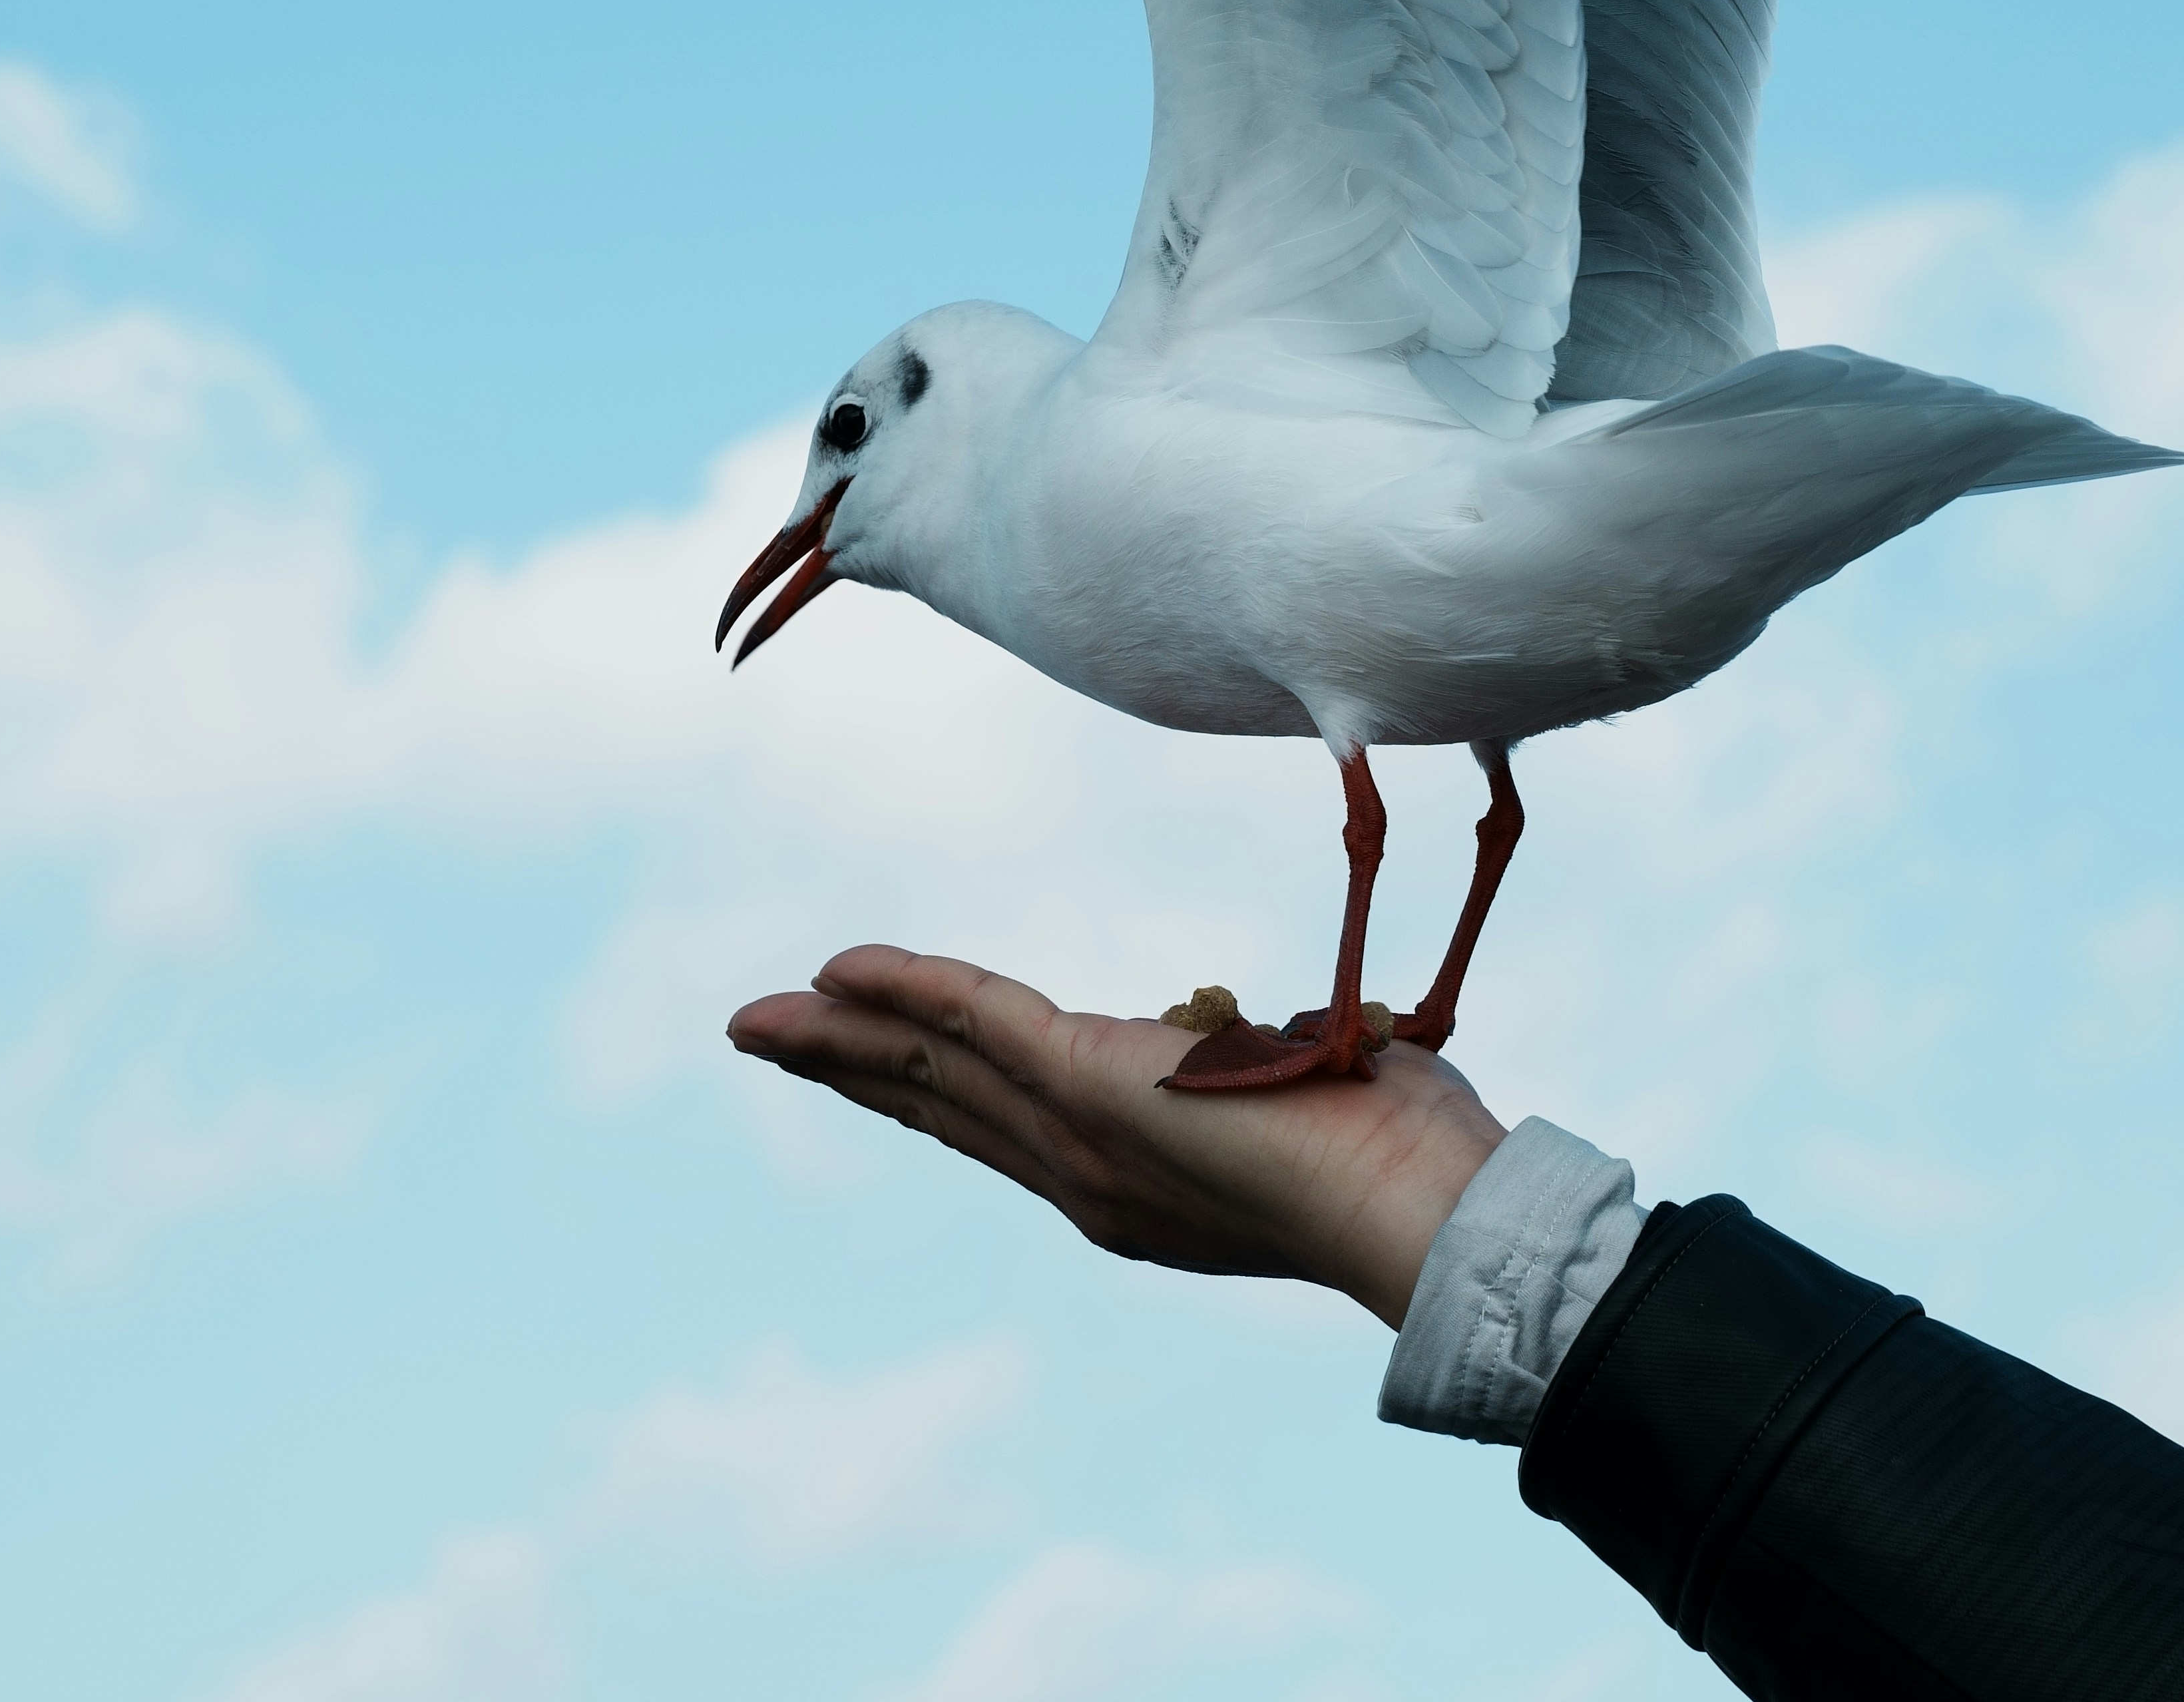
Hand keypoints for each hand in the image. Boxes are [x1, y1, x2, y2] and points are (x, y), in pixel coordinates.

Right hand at [725, 944, 1506, 1326]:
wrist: (1425, 1217)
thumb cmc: (1402, 1157)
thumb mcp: (1299, 1096)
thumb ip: (1260, 1064)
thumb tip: (1270, 1032)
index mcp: (1131, 1188)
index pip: (998, 1125)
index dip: (921, 1084)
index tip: (865, 1049)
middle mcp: (1088, 1180)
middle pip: (938, 1105)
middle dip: (846, 1066)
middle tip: (764, 1032)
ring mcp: (1083, 1139)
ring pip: (933, 1070)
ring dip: (840, 1038)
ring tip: (758, 1019)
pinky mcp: (1095, 1083)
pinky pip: (976, 1018)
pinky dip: (906, 986)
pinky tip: (838, 966)